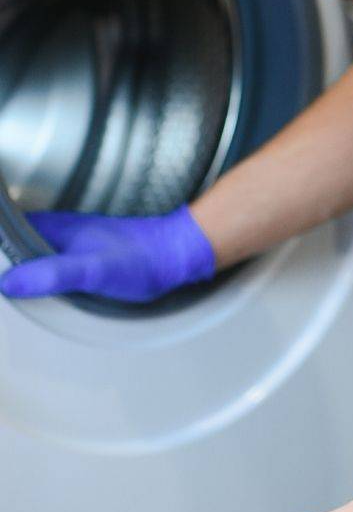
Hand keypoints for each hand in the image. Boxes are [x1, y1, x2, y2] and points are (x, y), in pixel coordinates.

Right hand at [0, 204, 215, 302]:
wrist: (175, 255)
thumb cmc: (140, 260)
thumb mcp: (92, 271)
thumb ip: (53, 274)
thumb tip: (9, 282)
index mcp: (53, 227)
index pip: (6, 233)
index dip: (0, 251)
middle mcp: (58, 230)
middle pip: (13, 241)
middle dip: (5, 260)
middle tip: (4, 283)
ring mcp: (69, 241)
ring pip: (28, 250)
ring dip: (16, 265)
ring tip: (8, 284)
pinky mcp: (81, 254)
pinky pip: (46, 259)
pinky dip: (35, 270)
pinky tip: (34, 284)